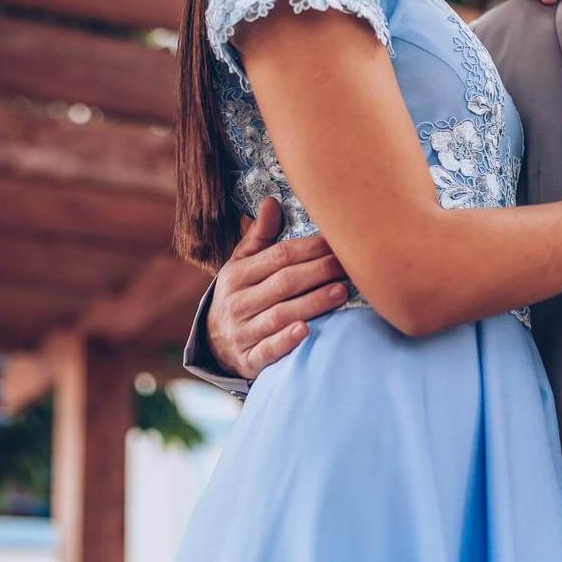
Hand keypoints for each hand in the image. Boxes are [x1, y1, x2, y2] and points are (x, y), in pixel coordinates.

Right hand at [206, 196, 349, 378]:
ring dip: (313, 303)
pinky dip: (286, 340)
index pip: (278, 257)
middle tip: (349, 265)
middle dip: (319, 272)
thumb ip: (259, 236)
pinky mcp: (248, 359)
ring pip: (280, 314)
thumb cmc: (240, 294)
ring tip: (341, 292)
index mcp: (237, 274)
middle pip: (283, 283)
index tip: (336, 242)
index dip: (309, 248)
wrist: (213, 343)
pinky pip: (268, 349)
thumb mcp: (241, 265)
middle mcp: (237, 302)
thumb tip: (272, 201)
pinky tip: (307, 330)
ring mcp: (242, 332)